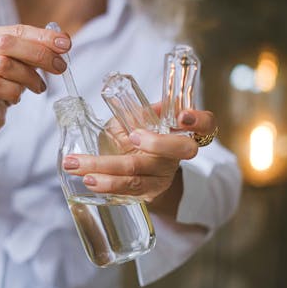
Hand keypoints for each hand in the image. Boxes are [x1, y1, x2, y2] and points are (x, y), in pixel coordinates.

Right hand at [0, 24, 70, 171]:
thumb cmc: (2, 85)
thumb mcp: (20, 64)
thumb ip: (36, 52)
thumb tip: (62, 43)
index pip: (17, 30)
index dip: (43, 36)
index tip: (66, 43)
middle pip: (7, 44)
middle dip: (39, 54)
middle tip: (60, 66)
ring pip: (4, 65)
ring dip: (29, 77)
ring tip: (38, 87)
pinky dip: (16, 92)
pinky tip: (17, 97)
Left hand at [62, 105, 216, 210]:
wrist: (140, 172)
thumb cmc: (138, 136)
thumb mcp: (139, 120)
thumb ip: (136, 111)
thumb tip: (119, 94)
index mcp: (181, 132)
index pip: (207, 124)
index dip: (200, 120)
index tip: (182, 116)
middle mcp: (177, 155)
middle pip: (181, 150)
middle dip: (156, 143)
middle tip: (132, 137)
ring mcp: (163, 176)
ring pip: (141, 175)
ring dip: (107, 169)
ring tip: (79, 165)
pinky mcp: (148, 192)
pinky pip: (128, 190)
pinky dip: (106, 184)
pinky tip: (87, 178)